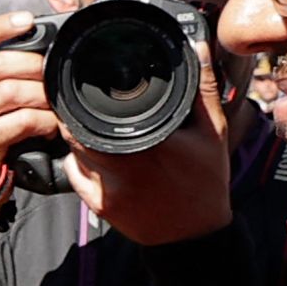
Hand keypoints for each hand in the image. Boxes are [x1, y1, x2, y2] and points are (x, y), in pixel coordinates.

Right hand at [0, 14, 58, 205]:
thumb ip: (0, 77)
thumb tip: (40, 50)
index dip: (0, 26)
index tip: (27, 19)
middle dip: (33, 64)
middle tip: (53, 73)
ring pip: (10, 91)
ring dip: (41, 95)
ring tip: (54, 102)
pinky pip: (18, 122)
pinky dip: (41, 121)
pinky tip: (49, 125)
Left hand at [61, 72, 235, 247]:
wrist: (197, 236)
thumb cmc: (205, 182)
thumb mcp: (212, 132)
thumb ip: (203, 89)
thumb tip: (197, 49)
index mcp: (147, 143)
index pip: (91, 113)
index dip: (81, 98)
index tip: (83, 86)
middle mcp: (122, 166)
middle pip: (75, 131)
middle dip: (77, 117)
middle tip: (88, 108)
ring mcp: (108, 189)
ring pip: (73, 153)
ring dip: (78, 139)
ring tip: (98, 131)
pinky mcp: (100, 207)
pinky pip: (76, 176)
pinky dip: (80, 163)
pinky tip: (99, 157)